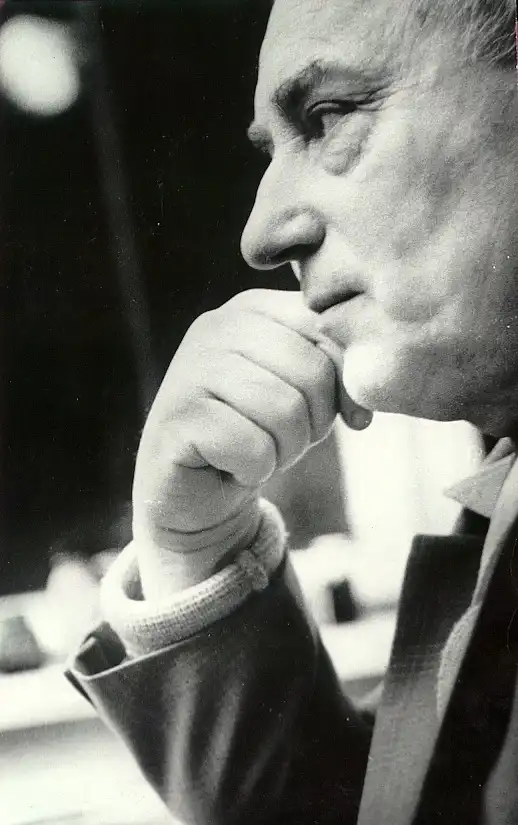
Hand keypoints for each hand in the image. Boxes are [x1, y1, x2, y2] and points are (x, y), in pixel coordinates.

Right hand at [133, 290, 370, 580]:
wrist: (194, 490)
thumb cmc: (257, 433)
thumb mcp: (304, 392)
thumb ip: (333, 370)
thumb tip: (365, 398)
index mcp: (252, 308)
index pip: (328, 332)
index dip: (346, 386)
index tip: (346, 419)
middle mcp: (216, 326)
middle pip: (311, 373)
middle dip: (313, 424)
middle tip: (282, 440)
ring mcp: (190, 369)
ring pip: (285, 412)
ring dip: (284, 450)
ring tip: (257, 451)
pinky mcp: (179, 417)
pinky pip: (253, 448)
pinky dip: (254, 470)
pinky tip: (230, 466)